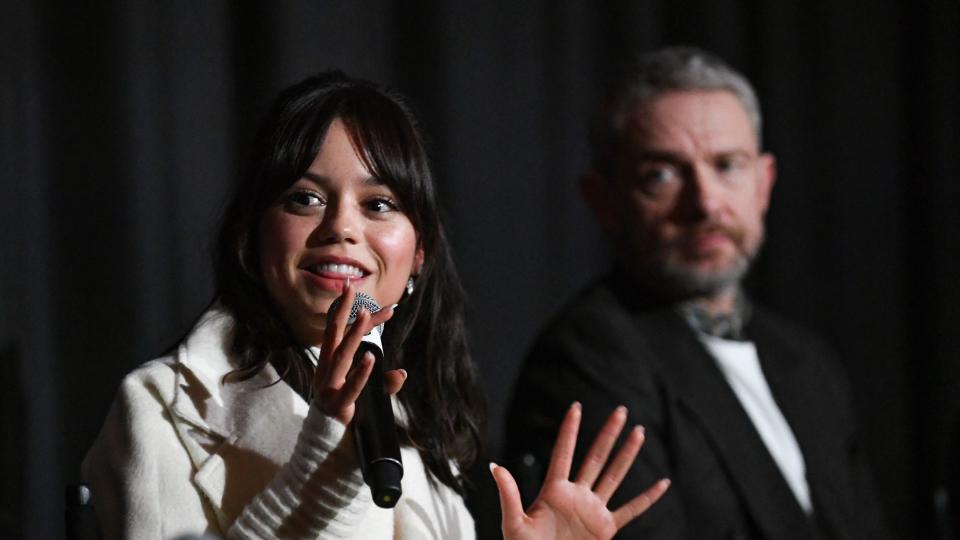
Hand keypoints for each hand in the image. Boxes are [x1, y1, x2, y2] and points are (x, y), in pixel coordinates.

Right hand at [314, 284, 405, 424]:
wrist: (326, 453)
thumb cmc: (344, 420)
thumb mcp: (365, 397)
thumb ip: (382, 383)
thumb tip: (401, 373)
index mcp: (329, 367)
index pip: (339, 334)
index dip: (353, 315)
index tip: (370, 297)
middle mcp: (326, 373)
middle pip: (332, 335)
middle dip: (341, 310)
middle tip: (349, 286)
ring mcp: (329, 389)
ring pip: (341, 356)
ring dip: (353, 334)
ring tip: (364, 314)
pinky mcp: (337, 406)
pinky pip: (351, 387)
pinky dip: (361, 372)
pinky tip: (371, 358)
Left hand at [492, 403, 669, 539]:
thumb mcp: (513, 522)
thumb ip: (508, 494)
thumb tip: (495, 465)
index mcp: (554, 491)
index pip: (563, 453)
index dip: (570, 430)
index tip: (576, 406)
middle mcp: (576, 495)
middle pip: (596, 458)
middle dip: (608, 434)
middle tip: (621, 410)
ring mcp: (593, 511)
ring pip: (614, 476)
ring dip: (627, 454)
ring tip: (639, 432)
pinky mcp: (605, 528)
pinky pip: (631, 510)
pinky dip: (647, 498)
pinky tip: (662, 484)